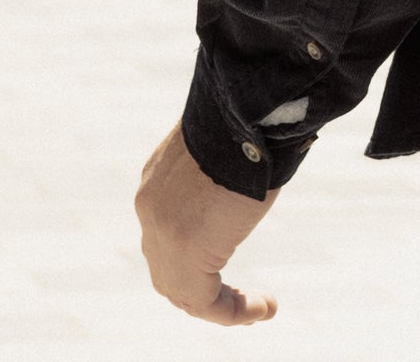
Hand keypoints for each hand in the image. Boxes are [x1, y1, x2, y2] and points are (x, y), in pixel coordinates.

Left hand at [135, 121, 279, 325]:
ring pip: (181, 289)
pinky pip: (202, 302)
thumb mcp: (234, 139)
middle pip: (166, 265)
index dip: (194, 249)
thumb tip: (268, 145)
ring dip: (219, 305)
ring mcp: (162, 233)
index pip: (166, 228)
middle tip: (237, 298)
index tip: (229, 247)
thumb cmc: (253, 112)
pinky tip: (263, 310)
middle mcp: (152, 208)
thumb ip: (233, 159)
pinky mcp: (184, 255)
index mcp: (160, 178)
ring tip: (256, 309)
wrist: (247, 109)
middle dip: (201, 286)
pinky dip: (232, 312)